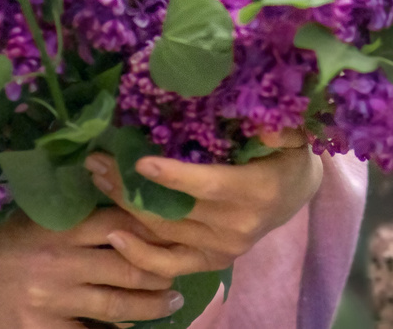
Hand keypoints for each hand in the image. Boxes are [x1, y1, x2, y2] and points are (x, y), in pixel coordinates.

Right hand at [0, 206, 186, 328]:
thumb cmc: (2, 240)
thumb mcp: (38, 214)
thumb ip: (75, 208)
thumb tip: (122, 192)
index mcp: (60, 225)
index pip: (120, 222)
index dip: (153, 228)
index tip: (176, 230)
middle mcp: (61, 261)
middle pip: (128, 266)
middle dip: (159, 271)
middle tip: (180, 271)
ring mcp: (52, 300)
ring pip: (117, 305)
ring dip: (150, 305)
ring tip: (170, 302)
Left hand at [84, 131, 324, 279]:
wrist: (294, 191)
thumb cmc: (285, 154)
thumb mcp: (292, 135)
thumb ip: (280, 128)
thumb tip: (264, 127)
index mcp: (256, 190)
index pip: (209, 186)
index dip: (174, 177)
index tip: (139, 161)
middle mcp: (237, 226)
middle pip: (176, 210)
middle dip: (131, 186)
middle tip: (97, 160)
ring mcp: (223, 248)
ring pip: (165, 233)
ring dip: (126, 208)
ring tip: (97, 177)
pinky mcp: (212, 261)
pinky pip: (170, 265)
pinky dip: (140, 255)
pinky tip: (113, 235)